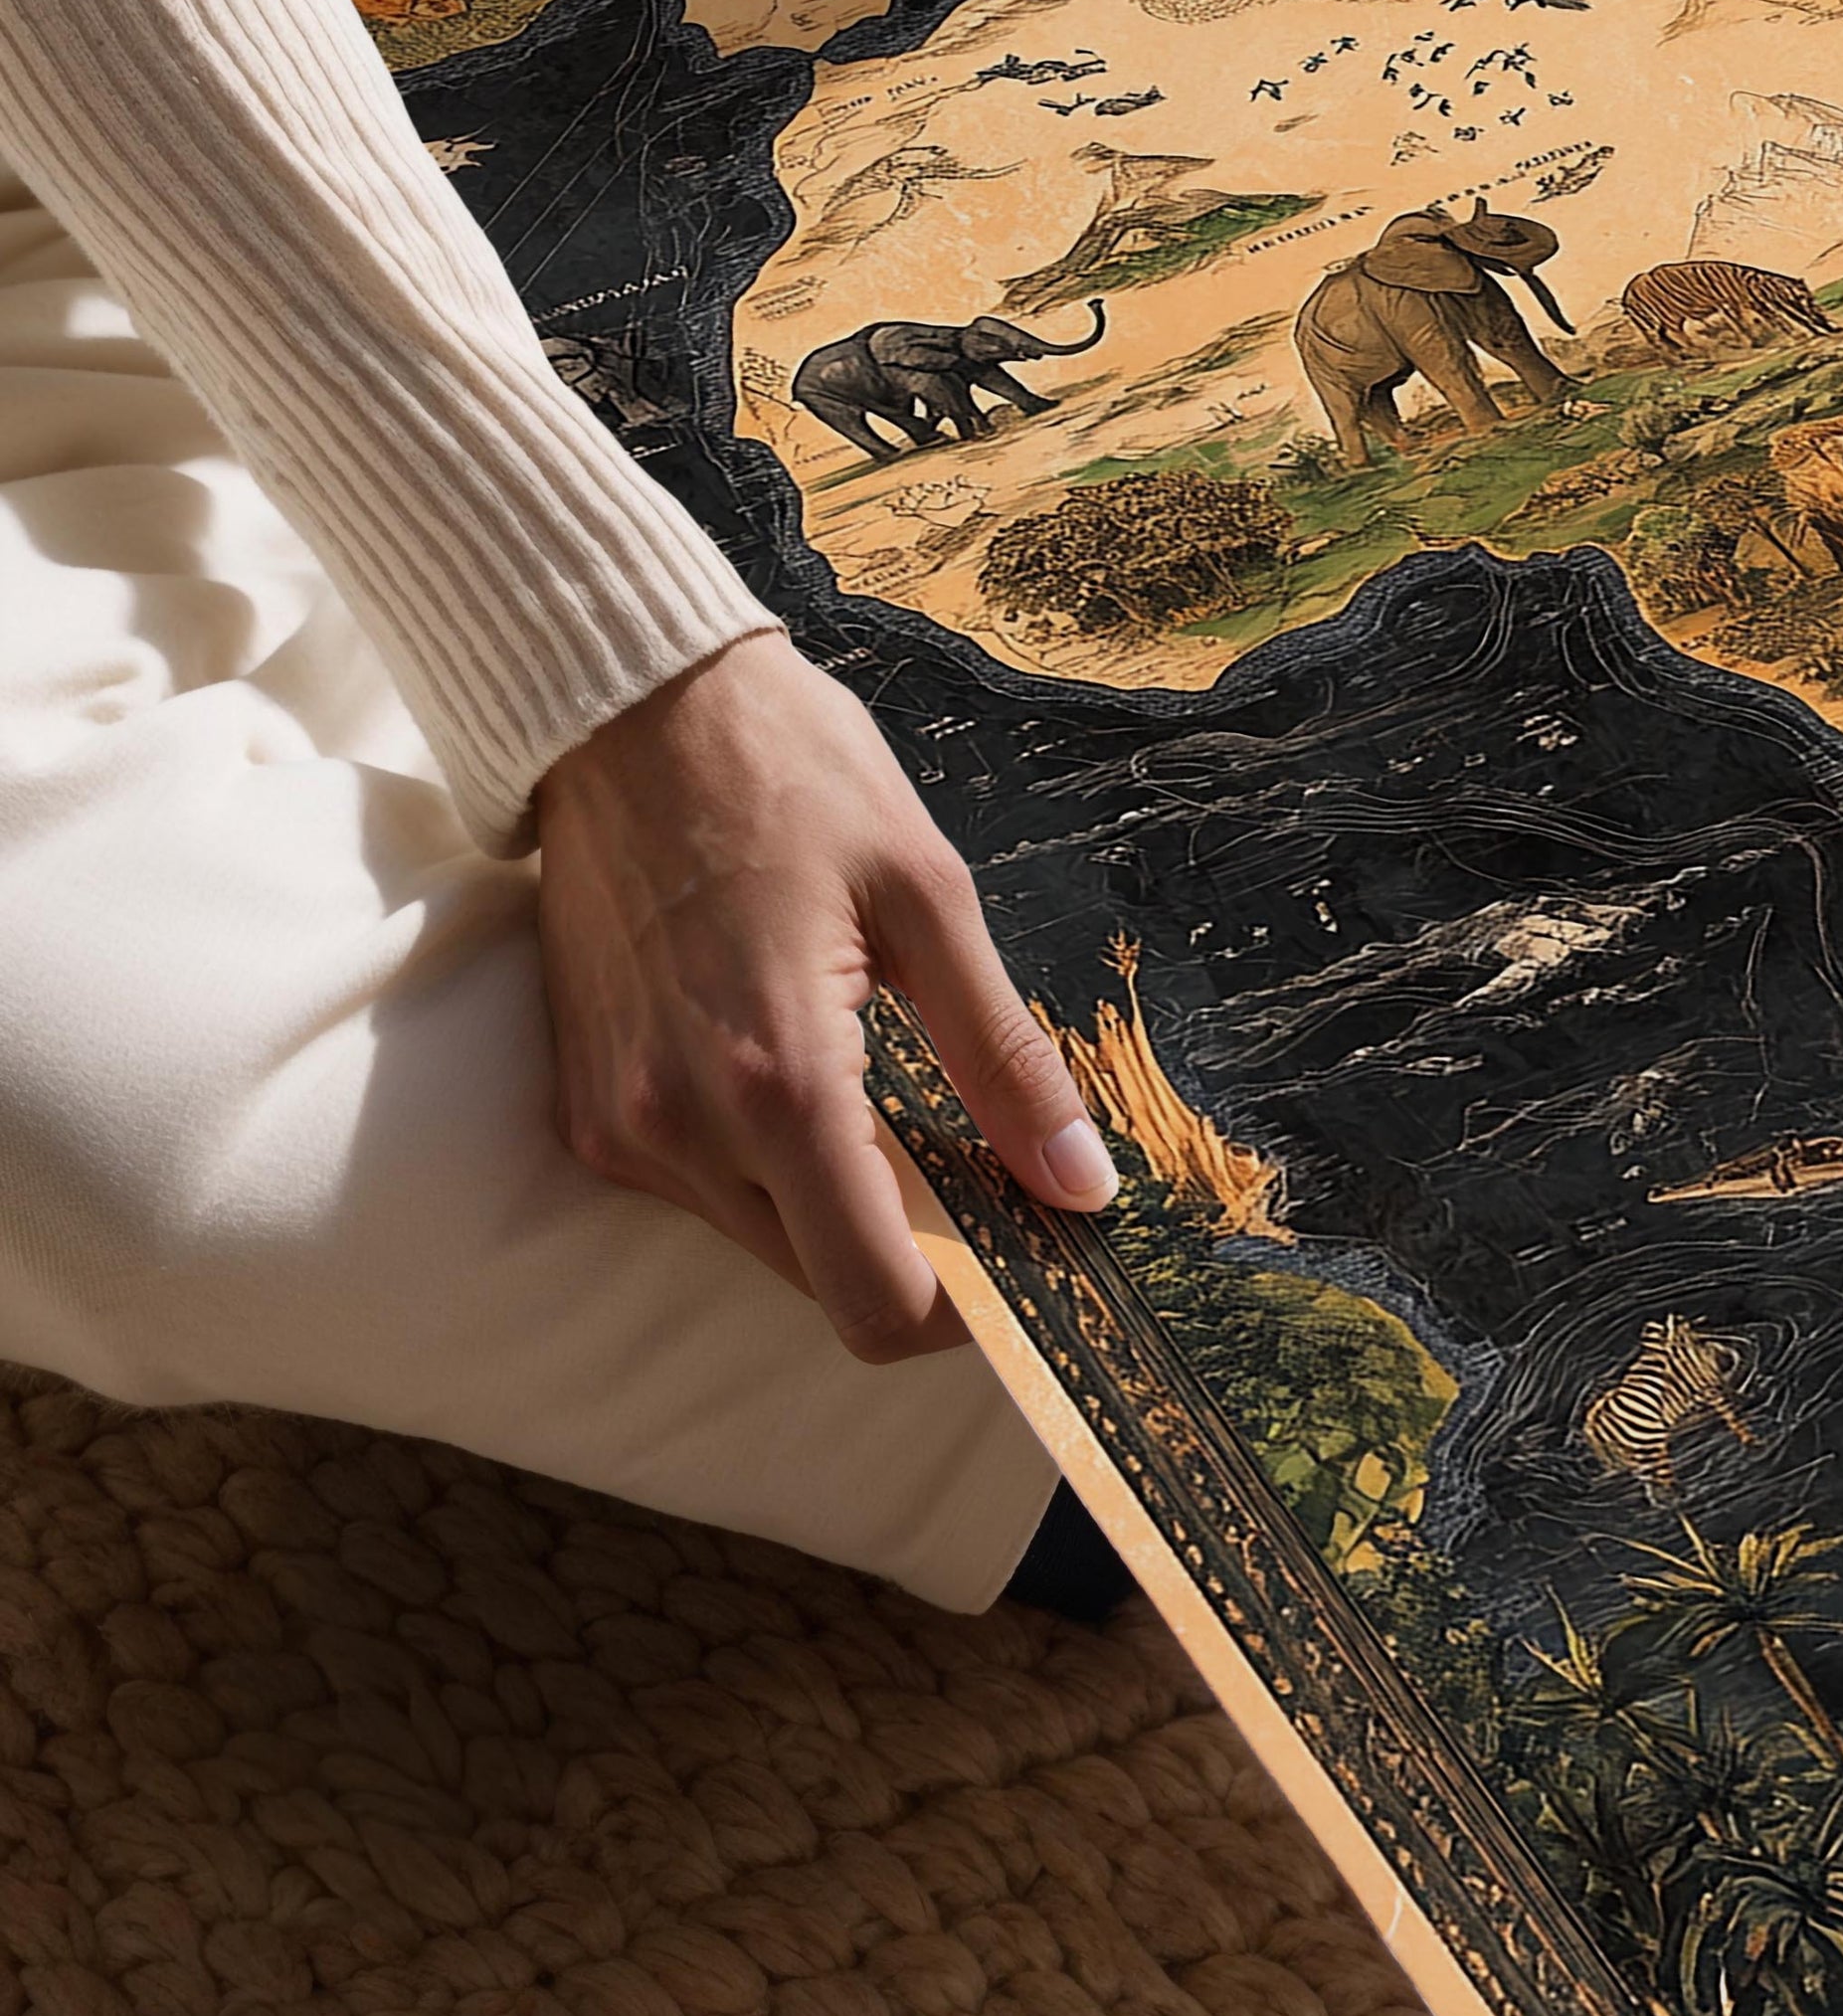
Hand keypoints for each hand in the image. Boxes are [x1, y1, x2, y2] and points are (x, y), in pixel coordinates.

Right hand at [535, 630, 1114, 1361]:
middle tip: (990, 1177)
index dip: (966, 1312)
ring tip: (902, 1108)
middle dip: (919, 1256)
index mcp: (779, 1081)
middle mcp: (679, 1129)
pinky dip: (774, 1171)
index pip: (875, 1297)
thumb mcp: (932, 900)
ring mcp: (619, 1126)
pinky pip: (701, 1194)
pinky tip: (813, 1079)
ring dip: (845, 1210)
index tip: (1029, 1257)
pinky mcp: (585, 1109)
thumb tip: (1083, 1184)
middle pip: (825, 1284)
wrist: (622, 703)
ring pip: (765, 1244)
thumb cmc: (792, 775)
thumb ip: (1008, 1060)